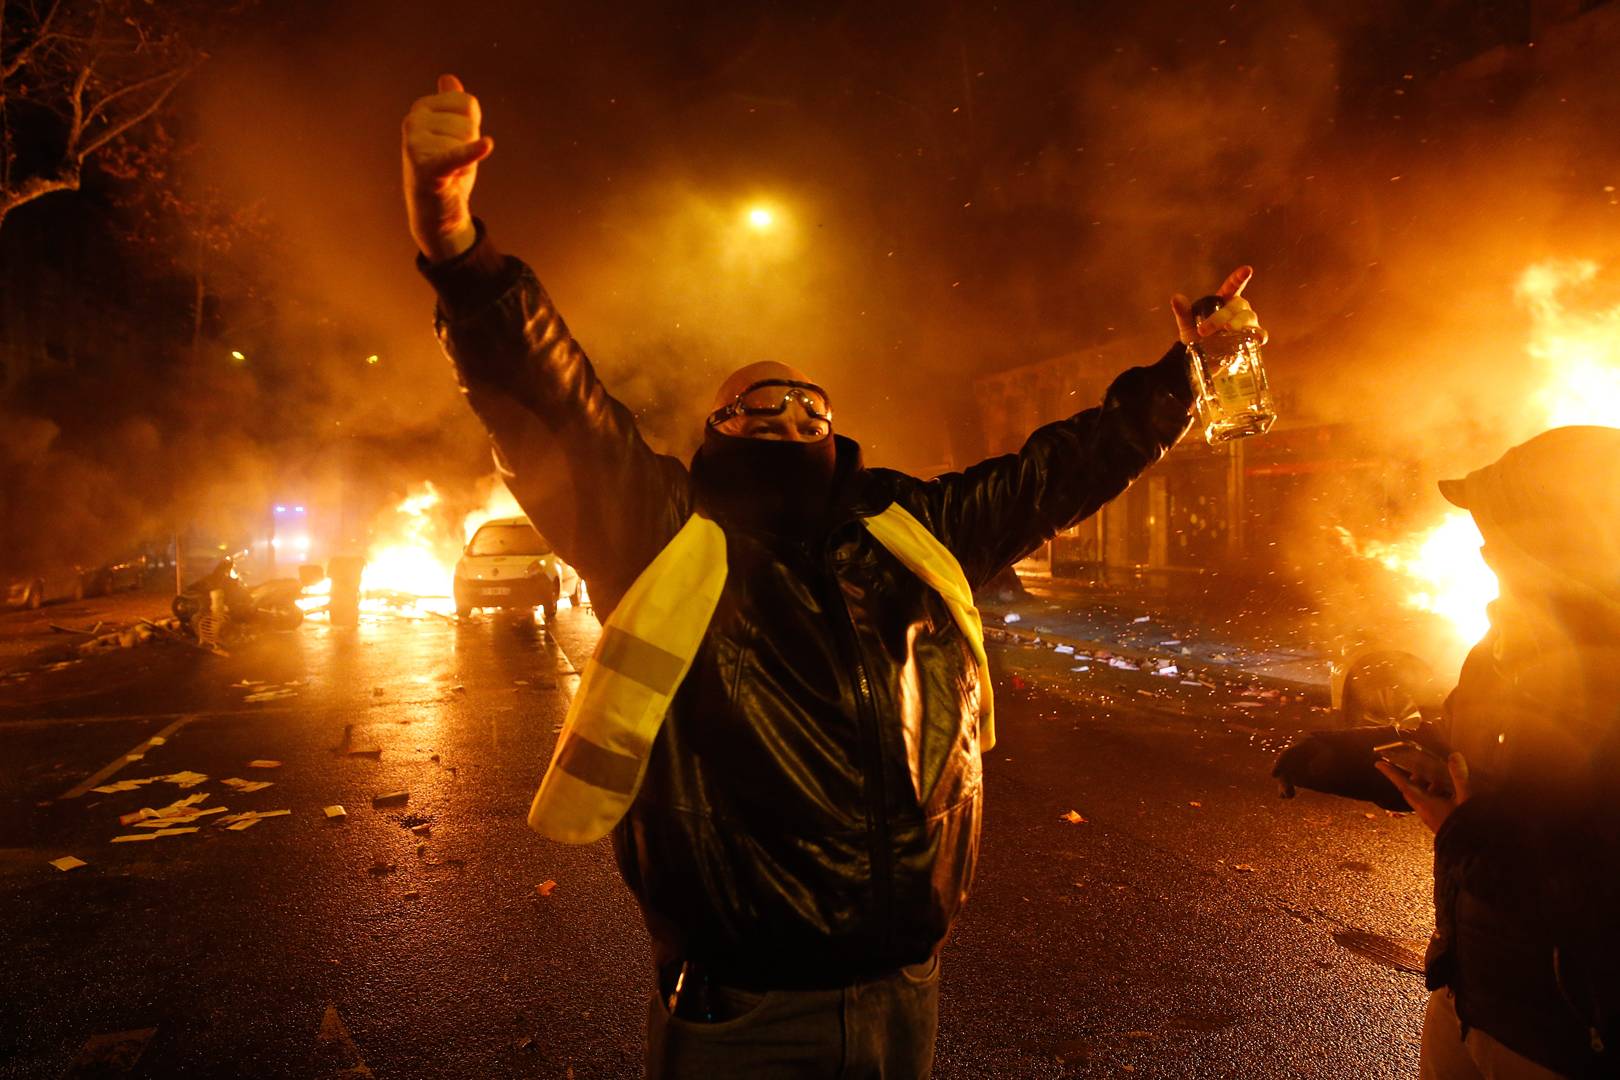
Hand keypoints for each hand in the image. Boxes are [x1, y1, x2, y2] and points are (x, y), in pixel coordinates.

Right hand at [402, 74, 493, 262]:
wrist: (436, 213)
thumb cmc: (446, 169)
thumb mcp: (451, 133)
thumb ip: (451, 105)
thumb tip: (448, 78)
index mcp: (421, 109)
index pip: (468, 104)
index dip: (471, 127)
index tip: (455, 144)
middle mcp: (413, 121)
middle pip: (469, 123)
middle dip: (469, 146)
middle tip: (453, 164)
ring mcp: (416, 143)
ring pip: (468, 139)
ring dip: (466, 163)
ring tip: (450, 173)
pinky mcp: (426, 167)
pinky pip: (455, 154)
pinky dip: (471, 153)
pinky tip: (486, 146)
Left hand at [1171, 266, 1266, 346]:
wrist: (1201, 357)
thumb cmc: (1196, 334)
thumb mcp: (1187, 324)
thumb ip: (1183, 312)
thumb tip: (1175, 298)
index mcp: (1224, 299)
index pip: (1233, 285)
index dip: (1239, 278)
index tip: (1247, 270)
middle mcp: (1238, 308)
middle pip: (1236, 306)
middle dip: (1221, 316)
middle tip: (1205, 330)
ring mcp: (1247, 322)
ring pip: (1248, 317)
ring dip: (1239, 323)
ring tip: (1229, 329)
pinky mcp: (1251, 338)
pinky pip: (1259, 333)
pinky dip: (1259, 335)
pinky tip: (1257, 338)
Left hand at [1375, 751, 1471, 832]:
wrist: (1469, 851)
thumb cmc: (1465, 826)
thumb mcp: (1465, 799)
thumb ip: (1459, 777)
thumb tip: (1454, 756)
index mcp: (1425, 804)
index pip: (1403, 785)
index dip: (1391, 774)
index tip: (1378, 764)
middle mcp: (1424, 810)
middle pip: (1412, 789)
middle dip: (1415, 776)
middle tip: (1421, 765)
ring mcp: (1430, 817)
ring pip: (1423, 796)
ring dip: (1428, 785)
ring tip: (1440, 776)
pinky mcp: (1437, 821)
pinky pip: (1431, 803)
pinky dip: (1436, 794)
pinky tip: (1450, 792)